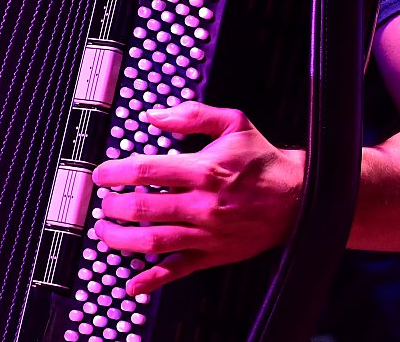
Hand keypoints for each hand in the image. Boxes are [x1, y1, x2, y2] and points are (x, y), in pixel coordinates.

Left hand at [90, 102, 303, 296]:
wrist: (298, 196)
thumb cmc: (262, 160)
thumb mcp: (233, 123)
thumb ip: (192, 114)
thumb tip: (154, 115)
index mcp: (203, 170)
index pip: (146, 170)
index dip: (116, 172)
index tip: (101, 174)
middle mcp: (202, 204)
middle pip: (143, 208)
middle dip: (113, 206)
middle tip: (103, 202)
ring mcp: (206, 233)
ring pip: (154, 241)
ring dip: (121, 239)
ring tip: (105, 231)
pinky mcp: (213, 255)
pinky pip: (177, 271)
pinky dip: (152, 280)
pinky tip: (132, 283)